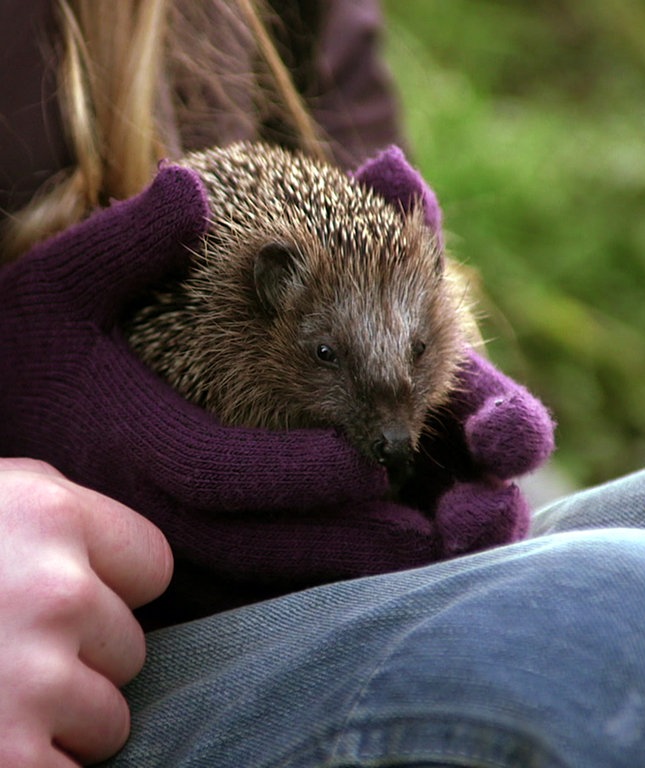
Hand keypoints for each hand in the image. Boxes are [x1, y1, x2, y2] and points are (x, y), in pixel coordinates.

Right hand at [0, 165, 389, 624]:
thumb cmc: (10, 359)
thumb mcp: (51, 288)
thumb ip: (121, 244)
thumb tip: (188, 188)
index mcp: (142, 442)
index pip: (242, 471)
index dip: (312, 472)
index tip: (373, 462)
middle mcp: (150, 507)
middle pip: (264, 543)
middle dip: (348, 541)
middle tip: (422, 536)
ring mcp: (149, 545)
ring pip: (252, 576)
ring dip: (330, 569)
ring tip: (401, 557)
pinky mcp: (146, 561)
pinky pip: (227, 586)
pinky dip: (286, 580)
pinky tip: (333, 569)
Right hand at [0, 458, 171, 765]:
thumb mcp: (0, 499)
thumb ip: (72, 517)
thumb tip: (132, 554)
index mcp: (54, 518)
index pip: (157, 570)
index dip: (114, 591)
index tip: (68, 594)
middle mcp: (54, 593)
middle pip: (133, 648)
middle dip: (84, 659)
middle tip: (12, 651)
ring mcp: (30, 679)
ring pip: (111, 719)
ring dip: (61, 719)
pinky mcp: (8, 758)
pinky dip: (38, 765)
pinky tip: (0, 734)